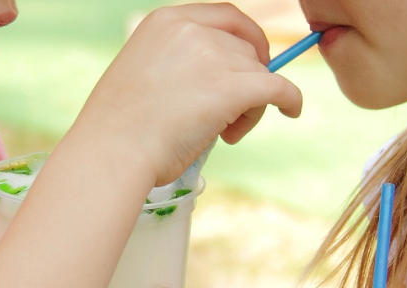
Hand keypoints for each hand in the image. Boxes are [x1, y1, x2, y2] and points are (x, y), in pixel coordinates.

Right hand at [79, 3, 303, 185]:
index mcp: (167, 20)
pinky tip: (292, 110)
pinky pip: (278, 87)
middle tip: (230, 117)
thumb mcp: (145, 74)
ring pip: (259, 74)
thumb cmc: (121, 128)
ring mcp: (213, 57)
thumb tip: (217, 82)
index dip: (246, 41)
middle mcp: (192, 30)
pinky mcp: (231, 88)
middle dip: (246, 81)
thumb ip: (179, 64)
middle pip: (246, 48)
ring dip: (252, 105)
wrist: (113, 151)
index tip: (251, 63)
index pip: (226, 18)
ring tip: (225, 133)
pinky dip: (290, 99)